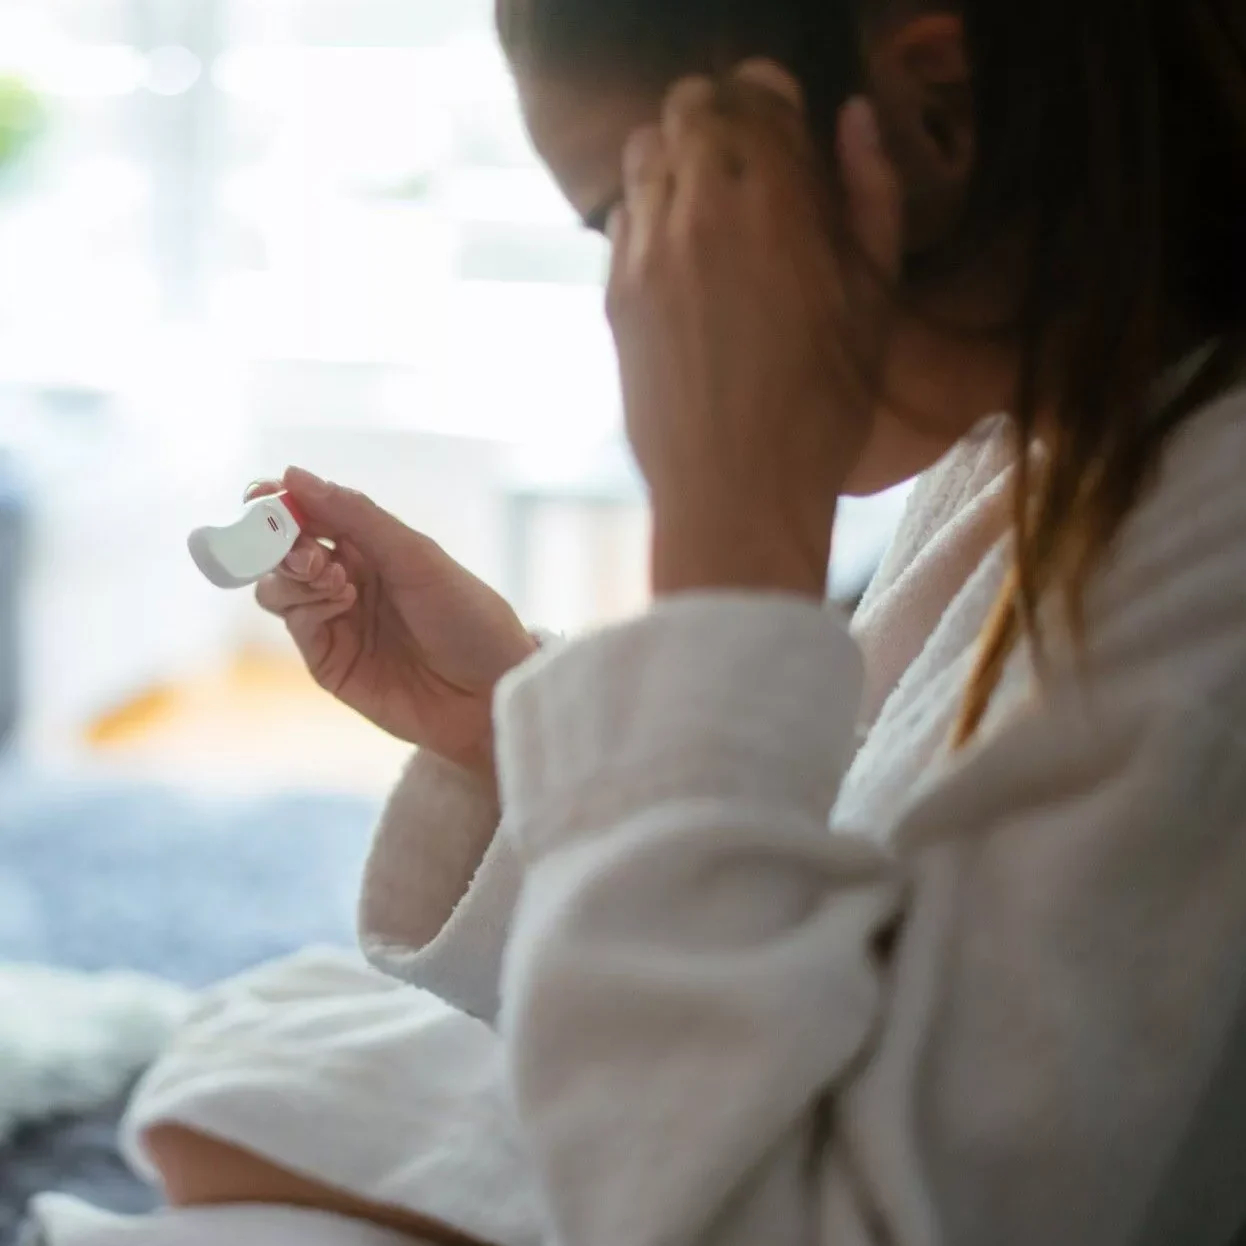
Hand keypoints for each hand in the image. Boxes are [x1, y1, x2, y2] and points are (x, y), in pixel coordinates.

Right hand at [250, 470, 537, 781]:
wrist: (490, 693)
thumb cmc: (468, 618)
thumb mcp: (416, 555)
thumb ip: (355, 516)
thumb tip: (293, 475)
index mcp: (373, 547)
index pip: (312, 515)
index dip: (282, 502)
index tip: (262, 494)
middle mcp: (348, 580)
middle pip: (285, 551)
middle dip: (280, 539)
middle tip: (305, 547)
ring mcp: (335, 622)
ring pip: (279, 587)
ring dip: (292, 573)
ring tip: (332, 575)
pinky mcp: (329, 662)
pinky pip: (296, 623)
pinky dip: (306, 605)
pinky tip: (340, 600)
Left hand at [606, 62, 901, 597]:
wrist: (734, 495)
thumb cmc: (820, 412)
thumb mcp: (874, 307)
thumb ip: (873, 199)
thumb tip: (855, 119)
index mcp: (773, 207)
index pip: (755, 93)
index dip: (775, 99)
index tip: (788, 124)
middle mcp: (698, 214)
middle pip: (692, 108)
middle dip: (725, 118)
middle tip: (753, 160)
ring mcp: (646, 253)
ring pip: (646, 150)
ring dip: (680, 156)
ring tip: (714, 200)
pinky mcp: (615, 293)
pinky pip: (624, 213)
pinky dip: (651, 209)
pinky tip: (683, 250)